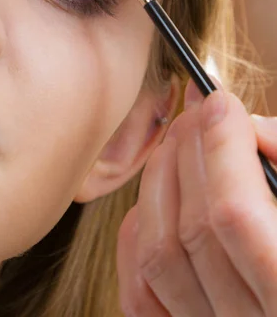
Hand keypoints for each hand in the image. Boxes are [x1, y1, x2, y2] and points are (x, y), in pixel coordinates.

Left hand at [117, 81, 276, 315]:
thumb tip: (253, 127)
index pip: (236, 214)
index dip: (222, 148)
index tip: (221, 102)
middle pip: (195, 228)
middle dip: (191, 153)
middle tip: (196, 110)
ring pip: (159, 255)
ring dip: (161, 183)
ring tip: (176, 141)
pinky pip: (141, 291)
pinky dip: (139, 234)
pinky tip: (156, 195)